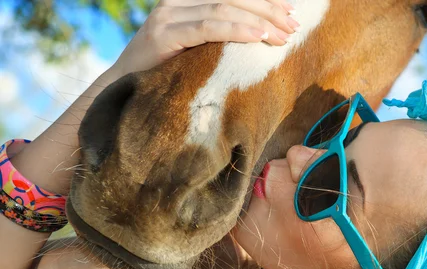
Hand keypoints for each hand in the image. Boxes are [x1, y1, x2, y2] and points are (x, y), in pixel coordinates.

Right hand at [112, 0, 299, 77]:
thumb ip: (219, 37)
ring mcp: (169, 15)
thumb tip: (262, 38)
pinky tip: (259, 38)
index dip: (264, 0)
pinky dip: (236, 30)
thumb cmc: (166, 75)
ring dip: (259, 21)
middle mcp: (177, 1)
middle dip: (268, 10)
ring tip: (283, 35)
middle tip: (294, 26)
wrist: (122, 92)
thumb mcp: (197, 50)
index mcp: (187, 0)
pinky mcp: (164, 34)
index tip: (291, 11)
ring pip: (223, 7)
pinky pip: (207, 27)